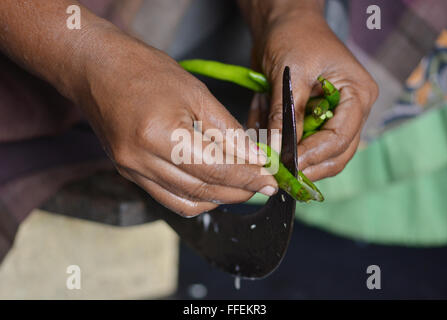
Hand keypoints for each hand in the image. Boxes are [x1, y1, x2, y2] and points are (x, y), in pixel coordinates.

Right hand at [77, 29, 276, 215]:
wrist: (96, 68)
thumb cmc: (145, 71)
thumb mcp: (196, 93)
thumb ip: (227, 130)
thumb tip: (254, 156)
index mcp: (160, 135)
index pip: (216, 169)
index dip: (248, 177)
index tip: (270, 178)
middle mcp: (141, 161)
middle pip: (202, 191)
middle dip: (239, 191)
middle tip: (263, 185)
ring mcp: (131, 171)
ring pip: (185, 202)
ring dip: (219, 199)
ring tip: (242, 187)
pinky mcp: (128, 174)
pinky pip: (168, 198)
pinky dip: (195, 198)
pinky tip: (212, 187)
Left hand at [249, 9, 377, 180]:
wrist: (283, 22)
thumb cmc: (294, 36)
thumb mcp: (290, 74)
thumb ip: (285, 114)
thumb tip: (278, 150)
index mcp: (357, 95)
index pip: (341, 137)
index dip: (314, 155)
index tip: (287, 165)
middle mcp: (350, 111)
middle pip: (336, 154)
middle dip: (306, 164)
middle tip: (279, 172)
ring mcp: (332, 117)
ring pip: (318, 154)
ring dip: (289, 152)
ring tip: (265, 137)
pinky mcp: (313, 119)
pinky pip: (299, 142)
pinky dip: (278, 139)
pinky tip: (261, 120)